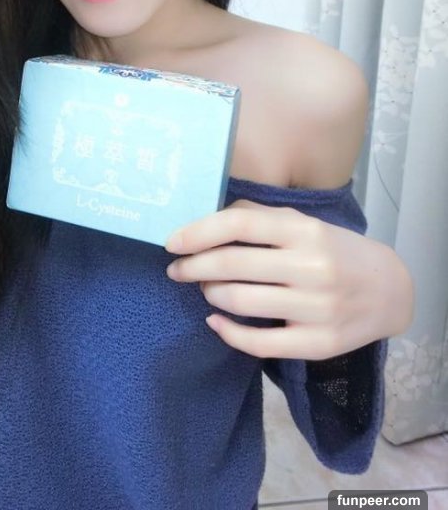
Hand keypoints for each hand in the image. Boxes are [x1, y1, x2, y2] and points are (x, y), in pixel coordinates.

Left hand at [164, 199, 412, 360]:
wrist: (390, 290)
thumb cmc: (335, 250)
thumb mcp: (304, 224)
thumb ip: (258, 218)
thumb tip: (205, 220)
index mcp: (305, 231)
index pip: (239, 225)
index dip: (198, 232)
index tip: (172, 242)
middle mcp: (312, 267)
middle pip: (233, 265)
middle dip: (194, 267)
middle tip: (178, 269)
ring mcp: (317, 309)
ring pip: (241, 303)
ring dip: (211, 294)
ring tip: (206, 288)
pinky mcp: (319, 344)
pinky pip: (259, 344)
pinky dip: (228, 333)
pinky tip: (216, 322)